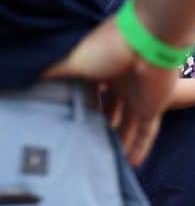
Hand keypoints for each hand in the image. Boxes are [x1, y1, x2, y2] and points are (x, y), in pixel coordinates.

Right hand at [43, 18, 176, 164]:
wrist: (150, 40)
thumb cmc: (109, 47)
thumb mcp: (72, 61)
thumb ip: (52, 74)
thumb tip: (28, 81)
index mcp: (101, 68)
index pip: (88, 93)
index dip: (77, 107)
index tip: (64, 124)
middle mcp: (120, 82)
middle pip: (108, 111)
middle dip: (98, 127)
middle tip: (85, 146)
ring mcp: (139, 95)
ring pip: (127, 125)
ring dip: (118, 142)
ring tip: (104, 162)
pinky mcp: (155, 106)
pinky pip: (147, 132)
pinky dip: (141, 148)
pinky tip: (132, 164)